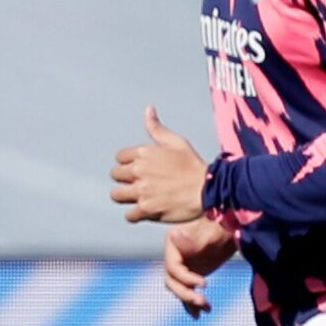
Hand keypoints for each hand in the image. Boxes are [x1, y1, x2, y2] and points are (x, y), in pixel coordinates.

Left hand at [110, 107, 208, 222]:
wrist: (210, 189)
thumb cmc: (194, 165)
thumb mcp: (177, 141)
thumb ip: (157, 128)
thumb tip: (148, 110)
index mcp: (143, 153)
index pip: (120, 157)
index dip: (129, 163)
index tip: (140, 169)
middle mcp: (138, 171)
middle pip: (115, 175)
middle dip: (125, 179)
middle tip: (139, 184)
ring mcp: (141, 191)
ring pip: (117, 195)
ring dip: (125, 197)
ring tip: (138, 198)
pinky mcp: (147, 209)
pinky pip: (129, 215)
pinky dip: (135, 215)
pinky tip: (144, 212)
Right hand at [161, 219, 237, 317]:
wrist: (233, 229)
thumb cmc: (222, 227)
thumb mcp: (209, 233)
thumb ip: (193, 239)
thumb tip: (174, 235)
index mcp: (172, 245)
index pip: (172, 268)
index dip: (185, 278)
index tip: (204, 283)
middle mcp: (174, 257)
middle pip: (172, 281)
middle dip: (186, 293)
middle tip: (203, 301)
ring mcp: (182, 266)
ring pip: (179, 288)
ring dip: (190, 300)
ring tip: (207, 308)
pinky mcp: (191, 275)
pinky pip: (187, 291)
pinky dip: (192, 304)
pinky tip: (199, 314)